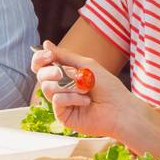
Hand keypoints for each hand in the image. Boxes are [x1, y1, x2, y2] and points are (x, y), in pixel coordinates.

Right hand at [31, 41, 153, 145]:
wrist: (120, 109)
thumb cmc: (108, 87)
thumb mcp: (86, 65)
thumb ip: (64, 56)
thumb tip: (45, 44)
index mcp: (65, 73)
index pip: (42, 65)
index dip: (40, 59)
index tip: (49, 56)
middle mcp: (60, 87)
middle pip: (41, 75)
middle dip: (53, 71)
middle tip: (69, 74)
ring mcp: (61, 102)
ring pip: (47, 87)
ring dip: (68, 85)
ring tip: (86, 89)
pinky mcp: (62, 115)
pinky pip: (56, 101)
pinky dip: (72, 97)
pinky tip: (86, 101)